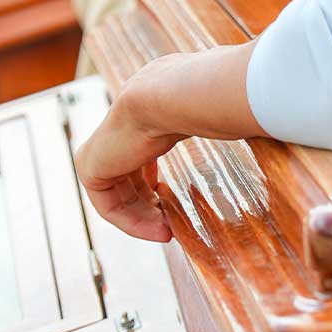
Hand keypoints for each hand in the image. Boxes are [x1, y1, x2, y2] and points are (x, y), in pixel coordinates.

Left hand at [74, 61, 185, 242]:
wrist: (166, 98)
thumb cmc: (192, 104)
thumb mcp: (196, 120)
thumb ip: (202, 127)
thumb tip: (241, 126)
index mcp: (132, 122)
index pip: (138, 162)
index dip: (156, 187)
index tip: (176, 205)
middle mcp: (112, 137)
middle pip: (129, 183)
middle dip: (151, 207)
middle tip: (173, 226)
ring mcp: (97, 153)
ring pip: (119, 198)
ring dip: (145, 220)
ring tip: (170, 233)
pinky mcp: (90, 170)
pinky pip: (108, 207)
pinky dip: (133, 223)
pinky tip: (161, 231)